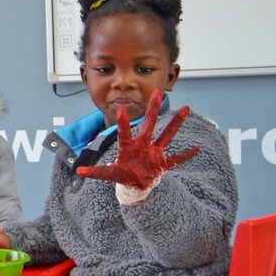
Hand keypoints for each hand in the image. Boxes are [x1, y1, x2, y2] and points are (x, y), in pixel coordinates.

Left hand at [76, 90, 199, 189]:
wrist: (134, 184)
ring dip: (176, 123)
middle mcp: (143, 145)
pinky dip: (186, 156)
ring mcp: (154, 152)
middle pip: (150, 124)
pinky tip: (196, 149)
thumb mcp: (109, 173)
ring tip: (186, 108)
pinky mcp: (162, 163)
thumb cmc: (122, 175)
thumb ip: (97, 172)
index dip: (122, 122)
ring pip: (167, 135)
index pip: (125, 132)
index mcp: (129, 147)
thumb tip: (79, 171)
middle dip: (153, 109)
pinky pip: (176, 159)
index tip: (120, 107)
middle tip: (157, 91)